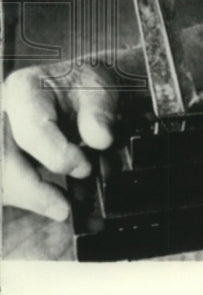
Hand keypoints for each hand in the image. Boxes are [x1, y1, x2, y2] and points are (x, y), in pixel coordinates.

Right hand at [2, 63, 122, 220]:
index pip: (31, 132)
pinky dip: (24, 195)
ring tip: (60, 207)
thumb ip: (100, 112)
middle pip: (2, 160)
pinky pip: (4, 184)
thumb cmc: (87, 87)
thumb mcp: (101, 88)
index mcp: (23, 90)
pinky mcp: (2, 154)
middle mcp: (1, 111)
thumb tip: (99, 139)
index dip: (58, 156)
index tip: (85, 168)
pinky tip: (48, 202)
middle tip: (64, 207)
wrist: (81, 87)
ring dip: (25, 196)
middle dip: (30, 190)